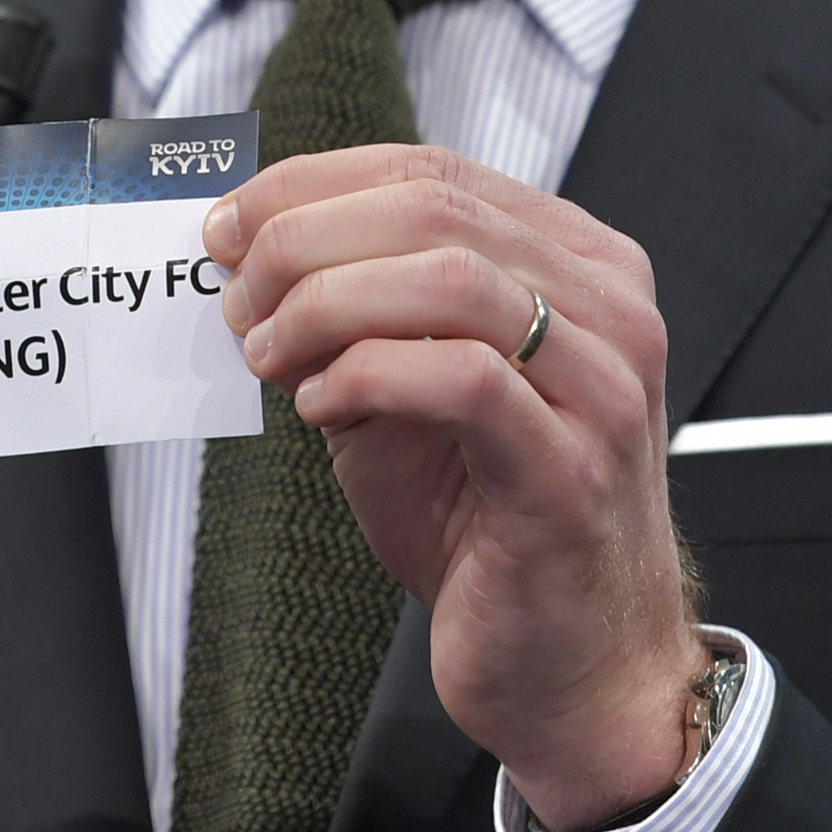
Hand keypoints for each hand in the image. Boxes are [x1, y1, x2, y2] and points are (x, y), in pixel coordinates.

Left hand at [203, 145, 708, 831]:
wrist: (564, 659)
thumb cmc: (482, 524)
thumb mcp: (400, 396)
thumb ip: (347, 321)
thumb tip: (244, 264)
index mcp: (569, 265)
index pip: (429, 172)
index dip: (310, 186)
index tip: (229, 224)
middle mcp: (602, 307)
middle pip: (431, 209)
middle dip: (302, 241)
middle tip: (235, 293)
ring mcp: (601, 385)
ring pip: (448, 279)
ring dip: (324, 304)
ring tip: (267, 352)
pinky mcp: (570, 468)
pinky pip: (461, 379)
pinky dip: (366, 375)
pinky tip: (318, 404)